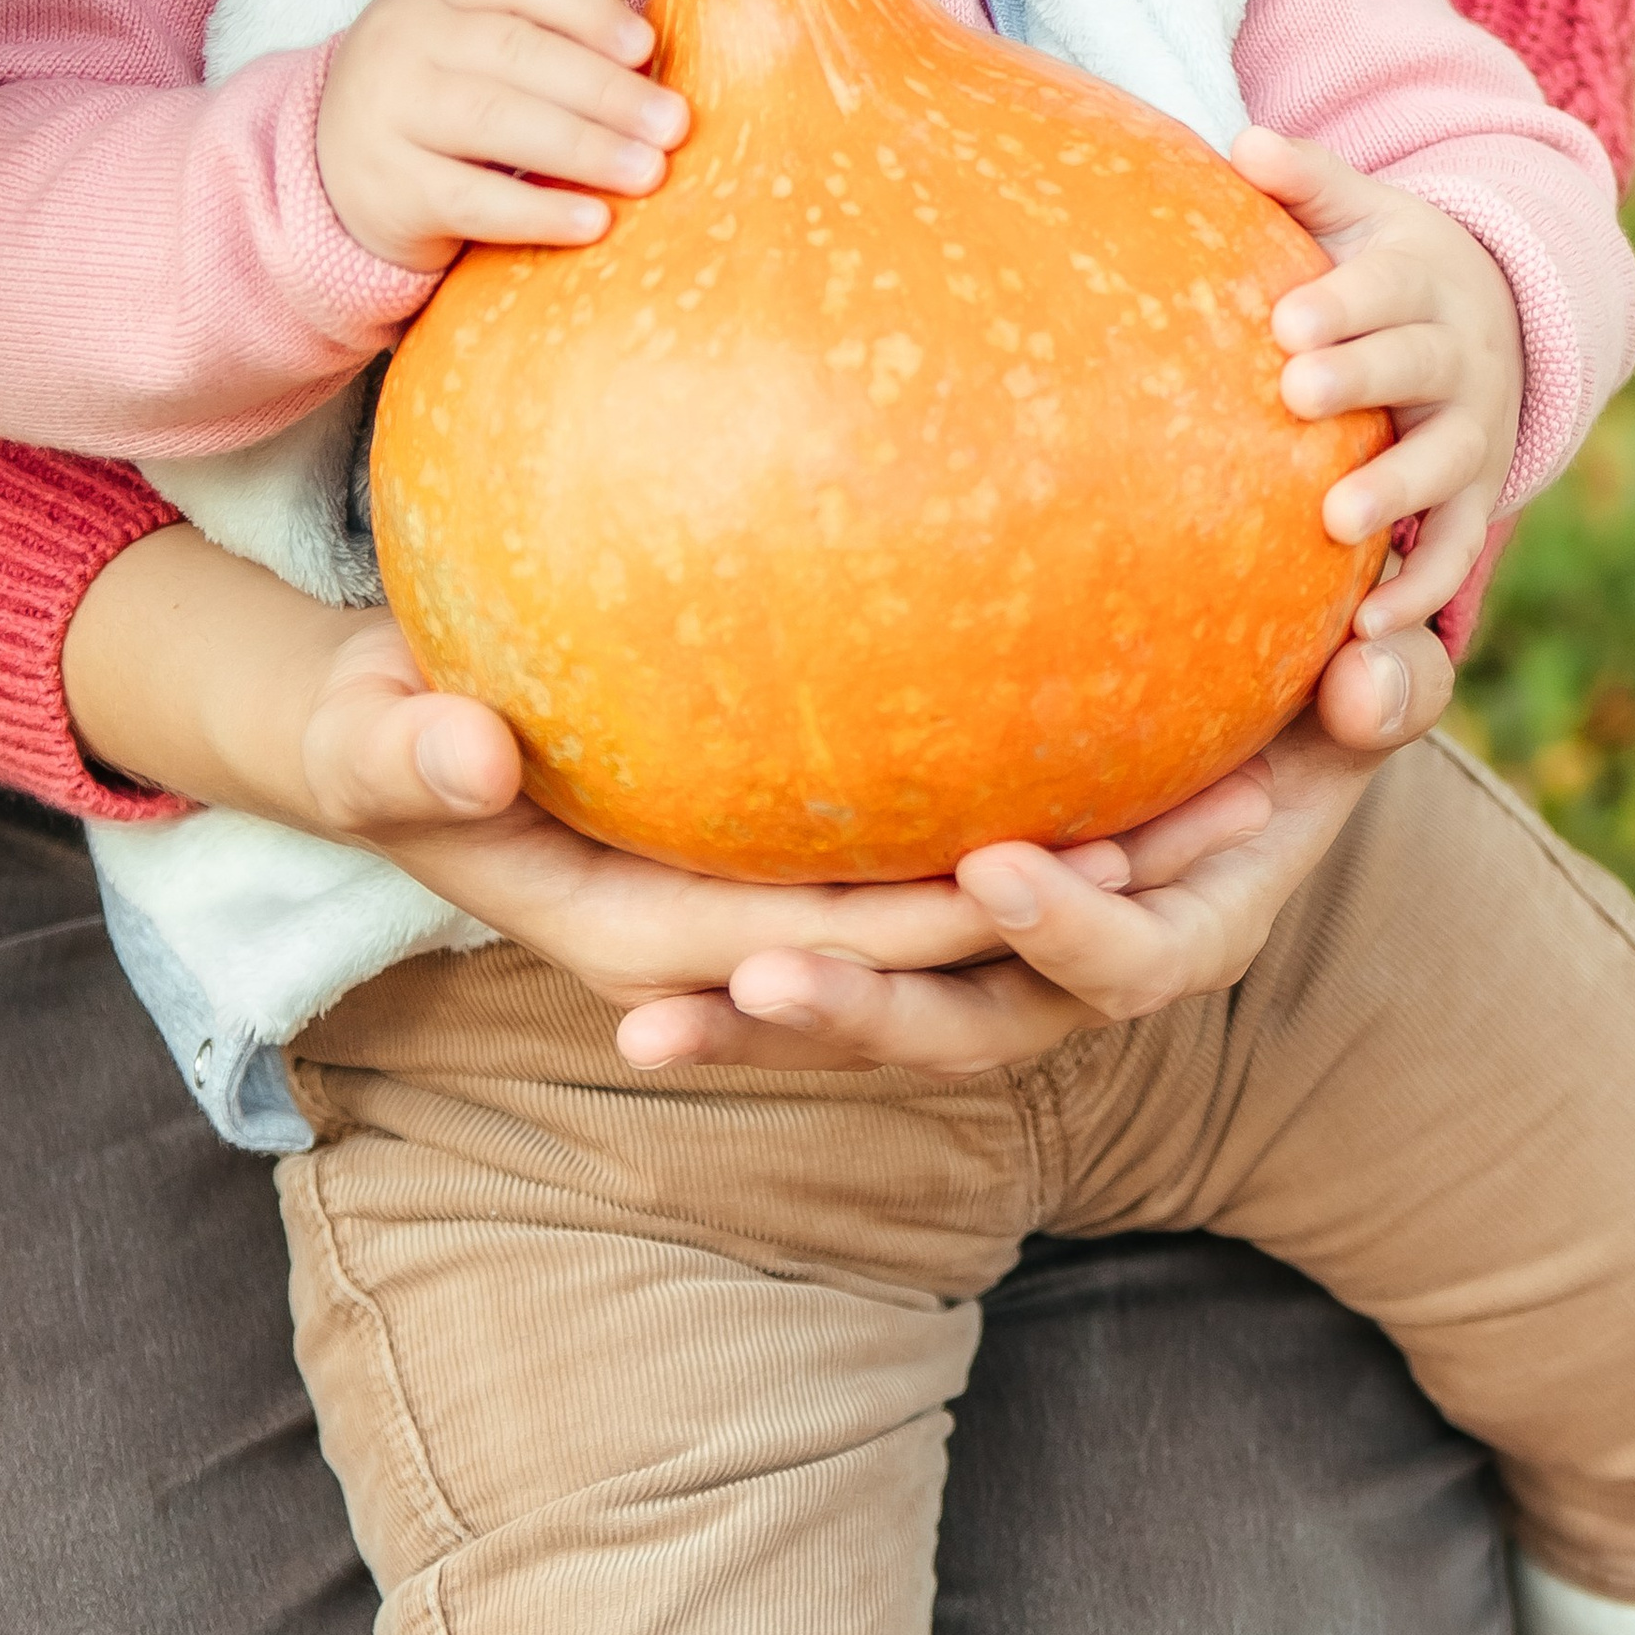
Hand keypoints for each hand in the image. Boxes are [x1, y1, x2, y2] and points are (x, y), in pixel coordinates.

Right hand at [64, 532, 1457, 1078]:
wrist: (377, 729)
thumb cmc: (369, 734)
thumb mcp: (364, 740)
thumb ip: (397, 750)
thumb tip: (450, 744)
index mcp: (661, 933)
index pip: (854, 953)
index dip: (968, 920)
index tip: (1077, 846)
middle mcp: (753, 932)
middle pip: (967, 948)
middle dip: (1107, 892)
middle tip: (1250, 799)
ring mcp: (788, 883)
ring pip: (988, 893)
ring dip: (1122, 839)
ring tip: (1270, 746)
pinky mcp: (806, 824)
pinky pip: (952, 819)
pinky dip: (1063, 784)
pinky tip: (1157, 681)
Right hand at [315, 0, 685, 267]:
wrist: (334, 164)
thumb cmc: (435, 88)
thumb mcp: (474, 28)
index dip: (584, 6)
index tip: (645, 47)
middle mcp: (404, 39)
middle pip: (513, 52)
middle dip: (603, 89)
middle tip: (673, 124)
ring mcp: (386, 112)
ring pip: (494, 121)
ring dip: (583, 148)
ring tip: (649, 172)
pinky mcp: (386, 187)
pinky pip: (469, 200)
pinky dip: (537, 212)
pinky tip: (593, 222)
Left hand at [619, 630, 1457, 1075]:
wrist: (1252, 761)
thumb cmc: (1308, 708)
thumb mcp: (1357, 704)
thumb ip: (1378, 699)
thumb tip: (1379, 677)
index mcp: (1184, 930)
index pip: (1128, 965)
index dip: (1066, 928)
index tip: (994, 866)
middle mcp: (1073, 981)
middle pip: (967, 1030)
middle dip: (865, 1013)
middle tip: (762, 976)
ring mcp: (988, 979)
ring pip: (874, 1027)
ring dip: (762, 1031)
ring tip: (645, 1025)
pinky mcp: (918, 955)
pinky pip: (825, 982)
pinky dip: (730, 1000)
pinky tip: (622, 996)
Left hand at [1232, 125, 1521, 637]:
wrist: (1490, 311)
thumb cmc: (1378, 261)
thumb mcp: (1354, 209)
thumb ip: (1303, 179)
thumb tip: (1242, 142)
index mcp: (1422, 275)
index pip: (1386, 285)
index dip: (1343, 304)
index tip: (1286, 321)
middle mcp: (1460, 353)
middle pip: (1416, 366)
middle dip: (1362, 380)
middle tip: (1296, 394)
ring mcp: (1475, 427)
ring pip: (1446, 460)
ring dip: (1396, 491)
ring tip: (1335, 521)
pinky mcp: (1477, 493)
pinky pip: (1457, 546)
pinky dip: (1421, 585)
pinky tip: (1365, 625)